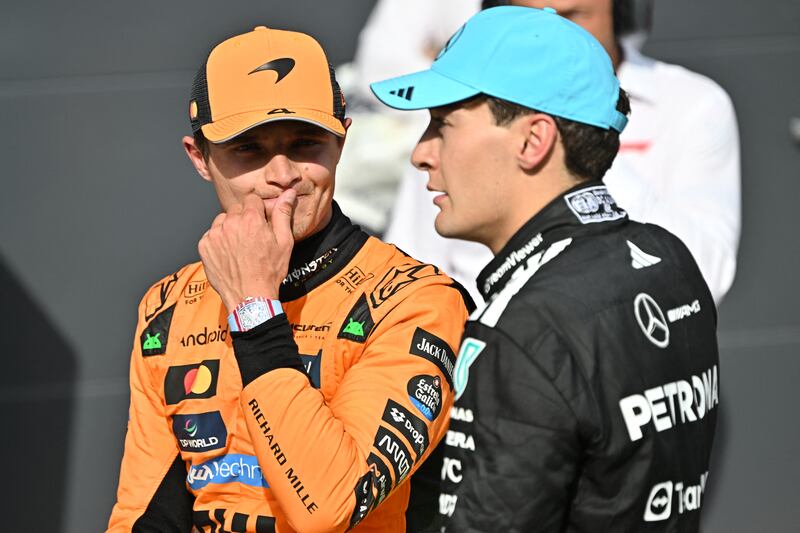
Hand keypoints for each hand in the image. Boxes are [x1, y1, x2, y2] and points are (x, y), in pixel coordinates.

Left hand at [199, 190, 296, 311]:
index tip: (261, 222)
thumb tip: (288, 193)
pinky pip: (211, 234)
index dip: (259, 211)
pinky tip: (229, 254)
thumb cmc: (269, 272)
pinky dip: (219, 241)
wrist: (250, 297)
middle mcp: (230, 223)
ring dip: (230, 228)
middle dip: (244, 219)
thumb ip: (283, 213)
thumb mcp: (284, 242)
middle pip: (236, 209)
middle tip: (252, 238)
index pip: (252, 200)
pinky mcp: (204, 246)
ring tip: (239, 247)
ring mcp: (215, 235)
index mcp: (251, 219)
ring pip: (223, 221)